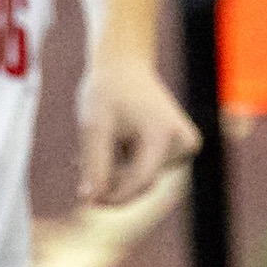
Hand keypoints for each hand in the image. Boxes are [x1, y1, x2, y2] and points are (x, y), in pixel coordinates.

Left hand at [76, 56, 198, 204]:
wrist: (125, 66)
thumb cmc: (108, 91)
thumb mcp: (94, 126)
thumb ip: (93, 164)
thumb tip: (89, 200)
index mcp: (163, 134)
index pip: (140, 180)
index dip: (113, 195)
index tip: (88, 199)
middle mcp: (183, 142)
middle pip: (144, 182)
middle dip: (113, 182)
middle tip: (80, 167)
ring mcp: (186, 146)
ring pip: (145, 178)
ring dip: (117, 171)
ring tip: (93, 149)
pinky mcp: (182, 148)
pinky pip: (150, 169)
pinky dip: (127, 164)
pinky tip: (113, 145)